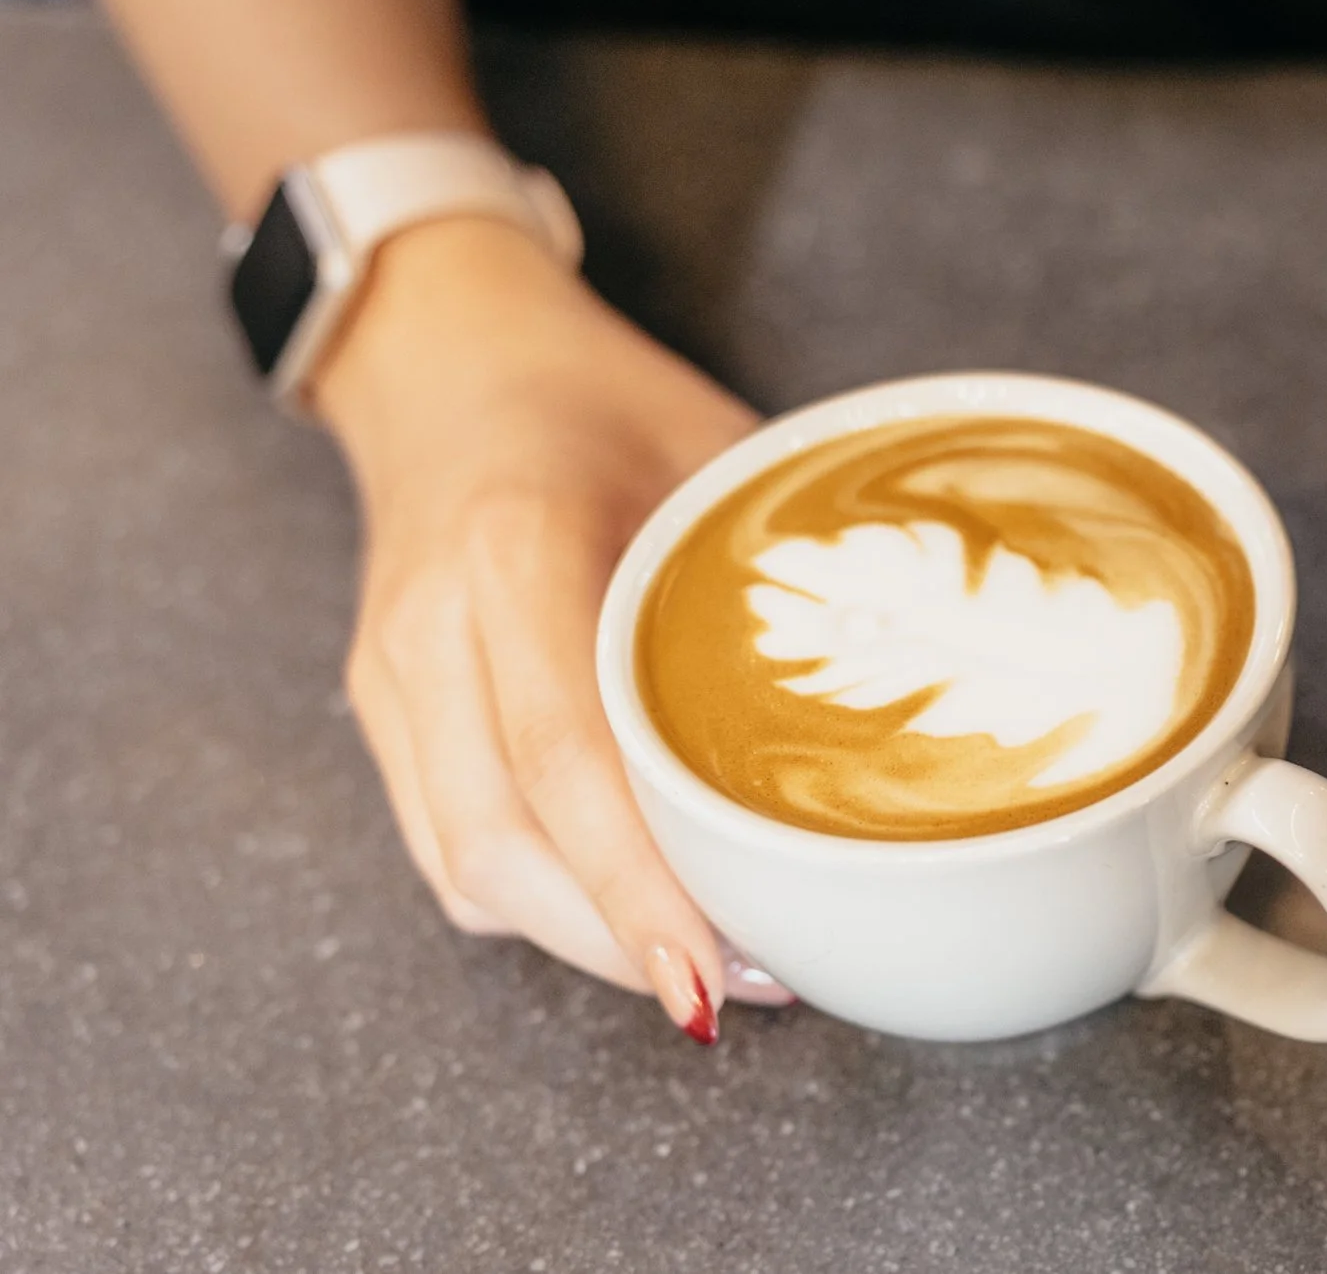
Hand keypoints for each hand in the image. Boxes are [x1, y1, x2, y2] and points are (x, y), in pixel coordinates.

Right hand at [312, 216, 789, 1040]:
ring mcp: (389, 679)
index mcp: (513, 550)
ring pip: (467, 871)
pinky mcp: (384, 714)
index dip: (637, 883)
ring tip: (712, 965)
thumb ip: (793, 561)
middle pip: (501, 847)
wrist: (444, 354)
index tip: (714, 972)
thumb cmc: (596, 397)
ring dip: (586, 940)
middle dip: (624, 943)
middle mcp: (429, 628)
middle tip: (752, 983)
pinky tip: (631, 914)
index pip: (565, 756)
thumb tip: (932, 666)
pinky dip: (541, 904)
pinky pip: (447, 850)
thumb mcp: (714, 448)